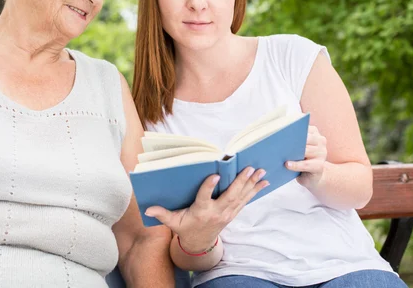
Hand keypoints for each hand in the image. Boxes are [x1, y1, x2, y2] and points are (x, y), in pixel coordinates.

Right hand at [144, 167, 268, 252]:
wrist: (199, 244)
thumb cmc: (185, 228)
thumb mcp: (173, 222)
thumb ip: (162, 214)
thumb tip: (148, 208)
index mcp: (201, 212)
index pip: (204, 198)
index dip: (208, 187)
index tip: (214, 175)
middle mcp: (216, 212)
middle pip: (230, 196)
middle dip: (240, 182)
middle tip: (249, 169)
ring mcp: (227, 214)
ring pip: (241, 197)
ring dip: (252, 184)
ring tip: (261, 172)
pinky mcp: (233, 213)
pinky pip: (245, 201)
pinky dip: (255, 191)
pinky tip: (264, 182)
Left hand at [285, 125, 326, 188]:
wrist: (312, 176)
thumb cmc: (301, 158)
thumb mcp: (298, 147)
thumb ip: (292, 140)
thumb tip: (278, 136)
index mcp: (314, 132)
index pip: (303, 127)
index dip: (292, 129)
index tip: (281, 130)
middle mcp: (320, 140)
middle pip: (306, 138)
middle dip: (293, 141)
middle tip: (280, 142)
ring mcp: (322, 153)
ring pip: (306, 151)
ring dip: (293, 153)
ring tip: (281, 154)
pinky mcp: (320, 166)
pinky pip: (306, 164)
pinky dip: (296, 165)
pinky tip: (287, 165)